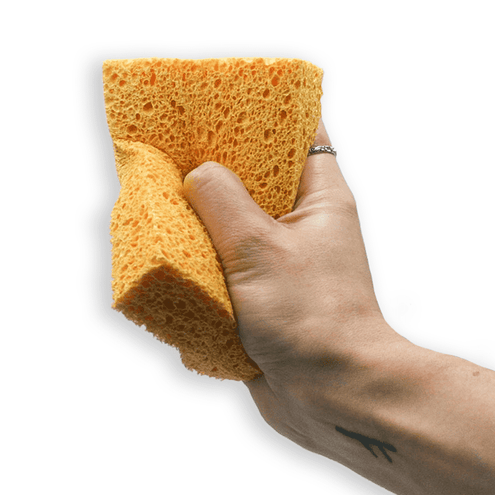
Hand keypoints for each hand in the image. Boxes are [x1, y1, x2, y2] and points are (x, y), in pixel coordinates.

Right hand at [183, 119, 405, 449]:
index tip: (225, 100)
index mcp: (320, 200)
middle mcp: (304, 227)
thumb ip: (222, 203)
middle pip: (259, 180)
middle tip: (176, 156)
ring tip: (166, 208)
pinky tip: (178, 260)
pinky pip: (229, 268)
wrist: (329, 394)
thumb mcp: (259, 248)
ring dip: (204, 223)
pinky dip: (205, 264)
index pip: (302, 133)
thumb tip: (198, 175)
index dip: (266, 111)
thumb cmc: (311, 318)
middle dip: (218, 171)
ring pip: (237, 227)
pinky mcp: (264, 298)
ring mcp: (283, 263)